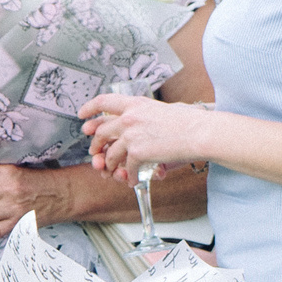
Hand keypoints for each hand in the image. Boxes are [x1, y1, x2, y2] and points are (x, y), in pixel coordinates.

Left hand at [80, 93, 210, 177]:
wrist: (199, 132)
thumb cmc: (188, 122)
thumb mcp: (160, 110)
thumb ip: (143, 115)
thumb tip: (132, 123)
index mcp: (136, 104)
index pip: (104, 101)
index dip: (90, 108)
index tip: (82, 115)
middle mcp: (130, 117)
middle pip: (102, 131)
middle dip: (96, 144)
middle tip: (95, 151)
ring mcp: (132, 135)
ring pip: (110, 153)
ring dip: (111, 165)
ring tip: (116, 171)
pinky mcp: (137, 152)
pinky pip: (127, 168)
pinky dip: (130, 177)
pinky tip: (134, 179)